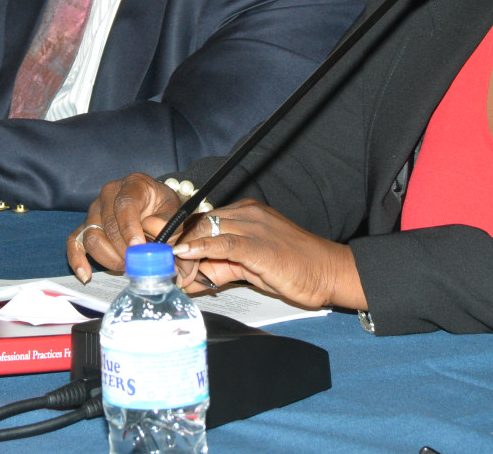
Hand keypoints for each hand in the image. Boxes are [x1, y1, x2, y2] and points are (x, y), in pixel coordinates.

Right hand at [67, 173, 181, 281]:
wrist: (154, 207)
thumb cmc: (164, 209)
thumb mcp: (174, 211)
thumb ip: (167, 221)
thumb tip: (153, 229)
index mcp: (133, 184)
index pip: (125, 204)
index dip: (130, 227)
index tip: (138, 247)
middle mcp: (108, 194)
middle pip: (107, 225)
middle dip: (123, 250)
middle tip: (139, 265)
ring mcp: (94, 210)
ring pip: (91, 237)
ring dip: (109, 258)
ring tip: (126, 267)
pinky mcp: (85, 226)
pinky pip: (75, 241)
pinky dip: (77, 259)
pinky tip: (86, 275)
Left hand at [170, 198, 365, 309]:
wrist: (327, 273)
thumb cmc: (293, 270)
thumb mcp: (250, 267)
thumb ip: (221, 268)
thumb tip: (191, 280)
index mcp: (245, 213)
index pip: (203, 220)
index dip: (182, 239)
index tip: (165, 256)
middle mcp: (247, 213)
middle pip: (200, 223)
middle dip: (178, 244)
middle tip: (164, 267)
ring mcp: (253, 225)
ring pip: (207, 229)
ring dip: (184, 250)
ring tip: (169, 267)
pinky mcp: (259, 243)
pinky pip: (223, 242)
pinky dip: (200, 248)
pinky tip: (184, 254)